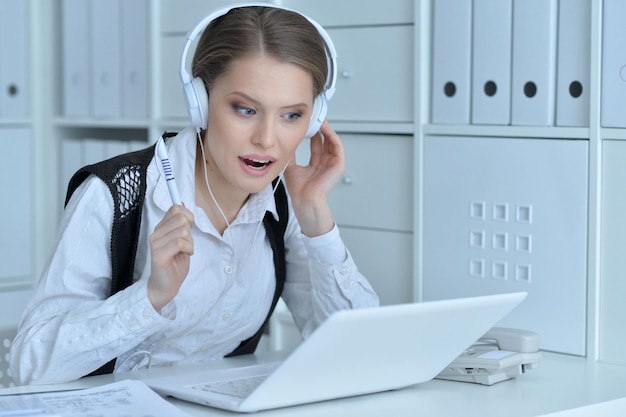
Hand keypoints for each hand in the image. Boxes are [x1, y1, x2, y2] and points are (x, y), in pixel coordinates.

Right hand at [147, 205, 194, 310]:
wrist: (165, 285)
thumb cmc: (175, 263)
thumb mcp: (182, 239)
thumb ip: (182, 224)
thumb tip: (183, 203)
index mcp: (161, 228)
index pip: (176, 208)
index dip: (188, 216)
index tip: (188, 229)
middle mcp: (156, 233)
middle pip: (181, 218)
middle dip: (190, 230)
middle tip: (186, 244)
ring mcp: (156, 243)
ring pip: (183, 230)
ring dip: (190, 242)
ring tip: (185, 251)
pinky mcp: (159, 254)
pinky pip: (180, 242)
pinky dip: (188, 248)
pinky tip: (186, 254)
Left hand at [283, 120, 344, 236]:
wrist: (304, 201)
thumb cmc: (299, 190)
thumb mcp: (291, 166)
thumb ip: (291, 155)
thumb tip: (286, 142)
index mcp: (316, 164)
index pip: (316, 143)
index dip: (312, 131)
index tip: (306, 121)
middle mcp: (325, 162)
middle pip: (325, 139)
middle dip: (319, 127)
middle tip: (313, 115)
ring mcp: (333, 163)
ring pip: (331, 140)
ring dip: (326, 128)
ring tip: (318, 118)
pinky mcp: (338, 165)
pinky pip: (337, 146)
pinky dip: (331, 135)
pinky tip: (324, 127)